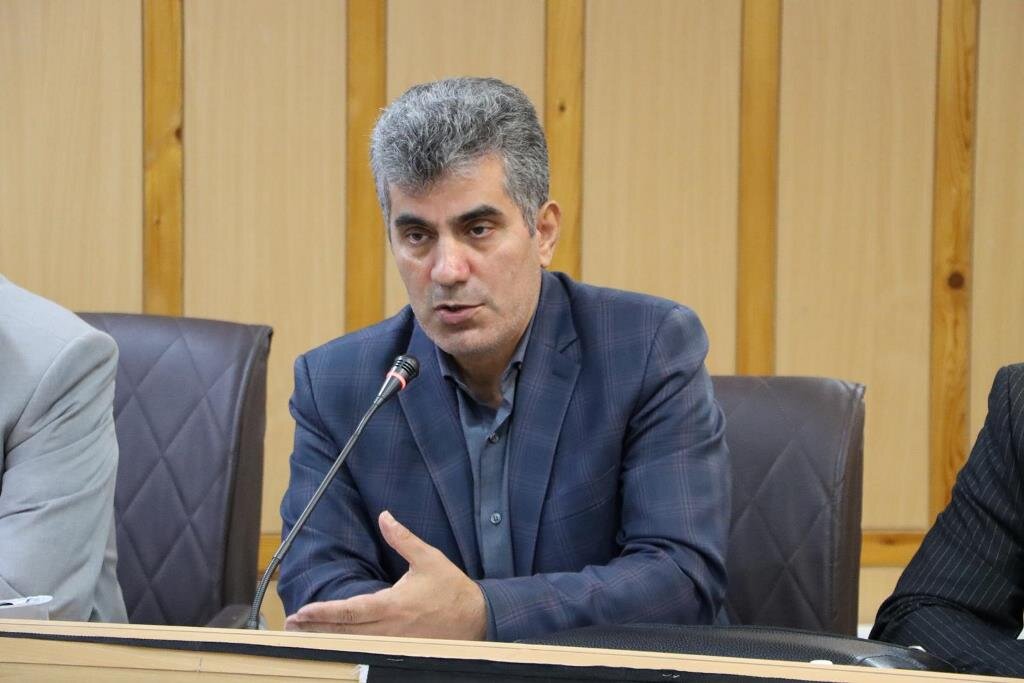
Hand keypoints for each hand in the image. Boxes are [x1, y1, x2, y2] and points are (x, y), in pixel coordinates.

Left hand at [284, 510, 487, 639]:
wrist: (477, 617)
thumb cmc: (451, 589)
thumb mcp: (428, 558)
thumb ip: (402, 539)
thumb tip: (385, 517)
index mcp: (393, 605)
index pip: (349, 611)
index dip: (323, 613)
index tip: (303, 611)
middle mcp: (389, 628)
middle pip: (344, 632)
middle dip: (315, 629)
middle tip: (291, 625)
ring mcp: (394, 642)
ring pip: (353, 643)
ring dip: (327, 639)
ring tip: (304, 634)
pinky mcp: (400, 649)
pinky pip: (369, 648)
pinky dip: (348, 645)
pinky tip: (335, 642)